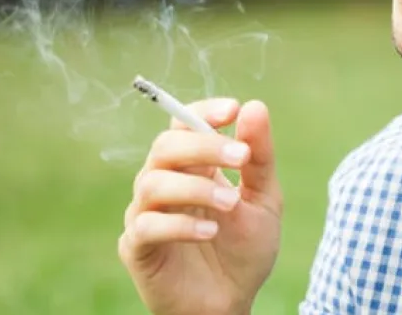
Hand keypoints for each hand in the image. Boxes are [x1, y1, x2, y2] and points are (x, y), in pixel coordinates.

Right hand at [119, 98, 282, 314]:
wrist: (233, 303)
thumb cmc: (245, 251)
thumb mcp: (264, 200)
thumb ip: (259, 158)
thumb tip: (254, 107)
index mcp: (193, 167)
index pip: (183, 123)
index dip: (202, 111)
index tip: (232, 110)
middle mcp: (164, 183)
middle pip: (166, 146)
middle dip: (204, 145)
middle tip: (240, 158)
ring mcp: (146, 213)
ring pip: (153, 181)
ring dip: (196, 187)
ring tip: (231, 204)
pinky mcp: (137, 247)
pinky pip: (146, 225)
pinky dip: (179, 224)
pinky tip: (210, 232)